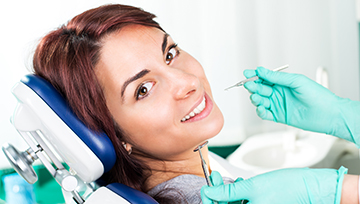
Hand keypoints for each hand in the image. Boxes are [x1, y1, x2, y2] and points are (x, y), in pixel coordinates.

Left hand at [202, 167, 346, 203]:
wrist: (312, 187)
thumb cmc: (289, 188)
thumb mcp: (253, 187)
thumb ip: (228, 192)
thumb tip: (209, 192)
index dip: (210, 200)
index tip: (207, 188)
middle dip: (219, 192)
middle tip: (215, 178)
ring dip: (229, 191)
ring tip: (228, 179)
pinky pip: (246, 203)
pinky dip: (240, 193)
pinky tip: (241, 183)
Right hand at [243, 67, 359, 144]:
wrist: (328, 113)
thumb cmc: (318, 95)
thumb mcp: (296, 81)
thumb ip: (277, 77)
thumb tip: (262, 71)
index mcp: (283, 83)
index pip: (265, 78)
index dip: (255, 75)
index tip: (247, 73)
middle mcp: (279, 93)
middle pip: (260, 89)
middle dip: (253, 87)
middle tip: (250, 86)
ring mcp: (278, 105)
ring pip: (261, 101)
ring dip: (256, 99)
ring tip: (256, 98)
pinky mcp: (279, 116)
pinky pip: (265, 114)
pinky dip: (260, 111)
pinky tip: (261, 108)